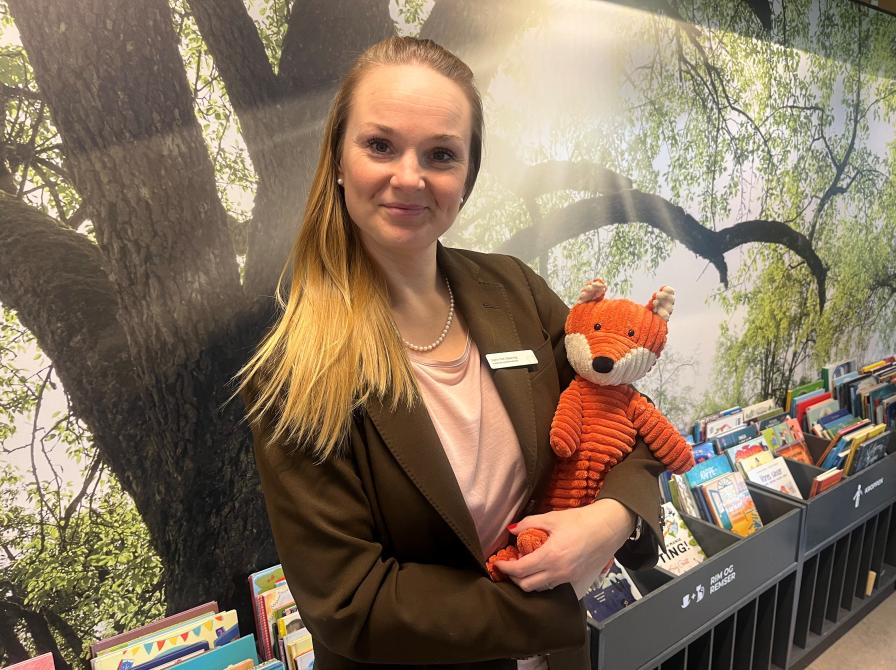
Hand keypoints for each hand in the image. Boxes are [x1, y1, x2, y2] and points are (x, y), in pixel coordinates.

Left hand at [491, 499, 635, 599]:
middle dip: (513, 578)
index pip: (520, 570)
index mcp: (550, 556)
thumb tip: (512, 530)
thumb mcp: (552, 518)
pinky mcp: (575, 579)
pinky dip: (541, 580)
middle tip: (509, 565)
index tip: (497, 563)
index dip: (505, 568)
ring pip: (539, 588)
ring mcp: (568, 578)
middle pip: (527, 585)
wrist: (609, 527)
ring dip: (527, 580)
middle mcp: (558, 572)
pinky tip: (540, 567)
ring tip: (523, 566)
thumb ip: (529, 523)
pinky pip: (552, 585)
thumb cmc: (581, 520)